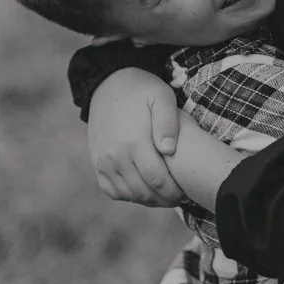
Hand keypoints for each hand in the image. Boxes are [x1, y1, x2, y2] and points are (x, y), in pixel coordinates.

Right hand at [88, 69, 185, 206]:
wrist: (110, 84)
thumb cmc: (143, 90)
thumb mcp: (162, 96)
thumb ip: (168, 122)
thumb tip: (169, 150)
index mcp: (134, 141)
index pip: (157, 180)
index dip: (174, 191)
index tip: (187, 192)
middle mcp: (115, 155)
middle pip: (143, 191)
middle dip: (164, 199)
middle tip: (180, 197)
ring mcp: (103, 161)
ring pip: (129, 194)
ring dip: (149, 200)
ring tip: (165, 196)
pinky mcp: (97, 163)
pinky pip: (112, 191)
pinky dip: (129, 196)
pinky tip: (145, 190)